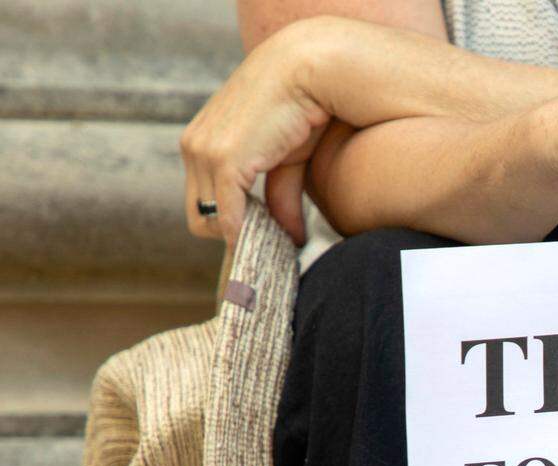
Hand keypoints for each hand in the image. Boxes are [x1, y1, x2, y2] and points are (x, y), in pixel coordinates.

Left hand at [180, 23, 330, 245]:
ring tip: (276, 242)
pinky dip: (246, 233)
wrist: (305, 70)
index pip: (200, 202)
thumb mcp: (287, 160)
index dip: (229, 224)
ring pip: (210, 222)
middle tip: (269, 244)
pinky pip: (228, 214)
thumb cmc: (299, 108)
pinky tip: (272, 239)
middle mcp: (193, 148)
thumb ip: (281, 198)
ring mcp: (204, 153)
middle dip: (234, 236)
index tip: (262, 236)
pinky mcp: (224, 160)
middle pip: (198, 219)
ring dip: (244, 237)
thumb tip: (292, 238)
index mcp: (201, 143)